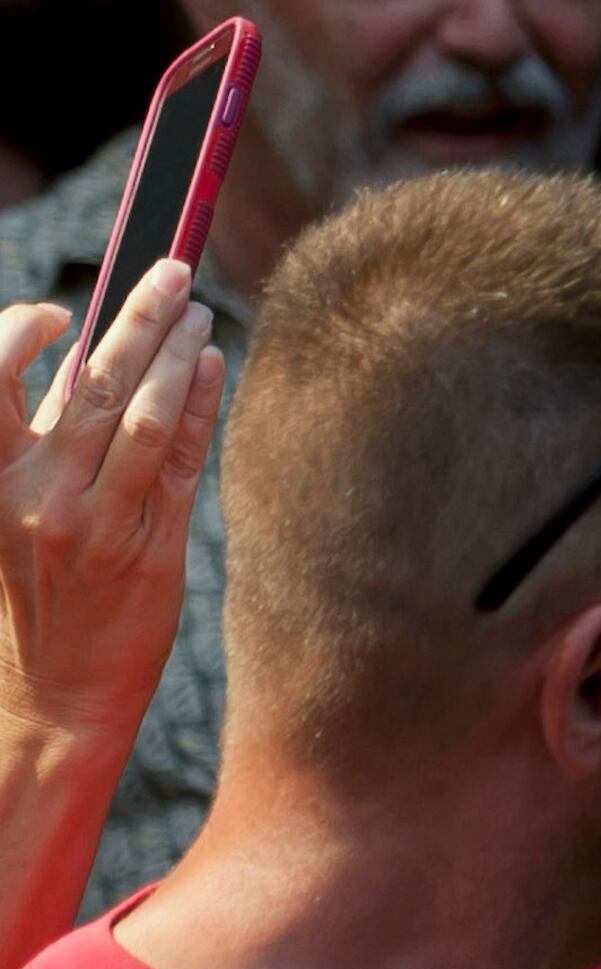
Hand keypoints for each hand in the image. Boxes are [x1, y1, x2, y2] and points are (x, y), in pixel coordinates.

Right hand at [5, 262, 218, 743]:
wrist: (54, 700)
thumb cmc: (35, 601)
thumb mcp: (12, 518)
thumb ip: (41, 447)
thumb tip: (87, 366)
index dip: (21, 330)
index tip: (60, 311)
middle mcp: (40, 495)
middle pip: (90, 380)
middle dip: (134, 314)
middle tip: (170, 267)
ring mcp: (99, 523)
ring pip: (143, 415)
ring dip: (176, 352)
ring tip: (199, 310)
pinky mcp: (152, 551)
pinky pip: (180, 461)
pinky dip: (198, 406)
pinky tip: (213, 367)